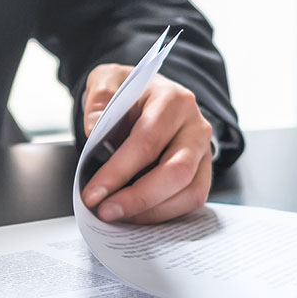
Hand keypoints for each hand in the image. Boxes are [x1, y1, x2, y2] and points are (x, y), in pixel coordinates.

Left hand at [79, 64, 214, 223]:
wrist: (148, 95)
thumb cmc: (128, 92)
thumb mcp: (107, 80)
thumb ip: (99, 99)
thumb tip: (95, 128)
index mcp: (173, 101)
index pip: (147, 142)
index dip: (119, 172)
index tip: (93, 194)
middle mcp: (196, 127)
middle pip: (176, 172)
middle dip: (138, 198)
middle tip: (105, 212)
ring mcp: (204, 151)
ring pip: (190, 191)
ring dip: (152, 212)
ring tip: (118, 217)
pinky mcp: (203, 171)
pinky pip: (191, 199)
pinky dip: (163, 213)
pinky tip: (135, 216)